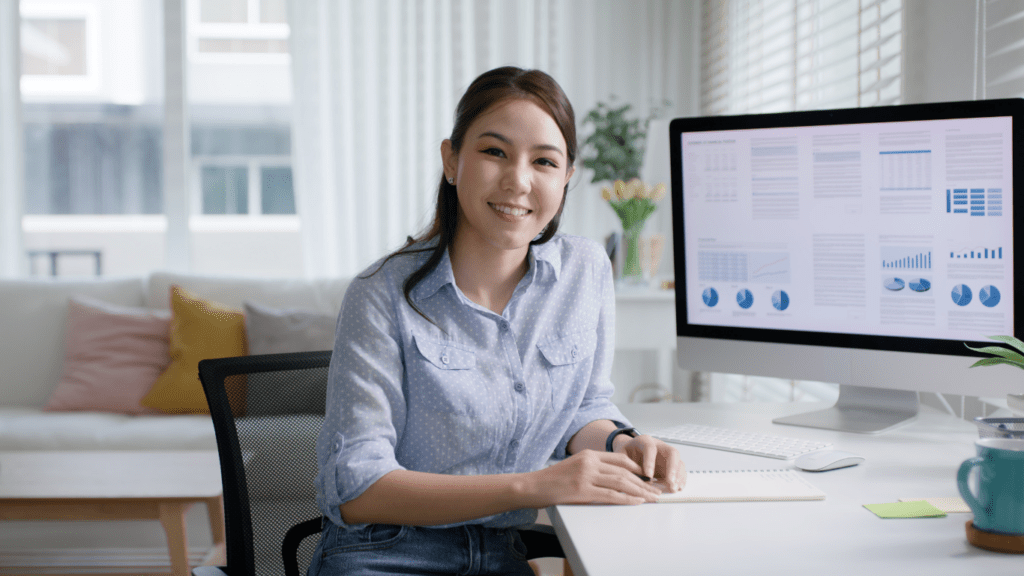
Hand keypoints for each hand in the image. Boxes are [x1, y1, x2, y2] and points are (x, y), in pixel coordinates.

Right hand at [522, 449, 662, 506]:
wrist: (532, 486)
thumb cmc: (552, 480)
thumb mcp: (575, 467)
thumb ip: (593, 468)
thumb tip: (616, 478)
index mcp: (589, 454)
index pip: (620, 459)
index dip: (638, 469)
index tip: (648, 478)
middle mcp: (589, 462)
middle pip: (624, 471)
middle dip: (643, 482)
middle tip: (656, 490)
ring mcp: (586, 476)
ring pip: (621, 482)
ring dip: (639, 491)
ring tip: (651, 498)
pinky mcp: (582, 490)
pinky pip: (610, 495)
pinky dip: (626, 499)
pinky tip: (636, 502)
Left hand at [615, 434, 684, 492]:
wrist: (630, 452)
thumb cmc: (626, 454)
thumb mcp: (621, 456)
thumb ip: (625, 465)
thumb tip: (630, 480)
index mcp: (644, 441)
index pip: (650, 448)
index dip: (650, 462)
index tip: (648, 476)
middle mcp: (659, 446)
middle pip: (672, 453)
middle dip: (672, 468)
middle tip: (670, 482)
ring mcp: (667, 456)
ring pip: (679, 462)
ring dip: (678, 476)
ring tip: (674, 488)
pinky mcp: (671, 466)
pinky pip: (680, 471)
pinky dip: (680, 480)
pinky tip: (677, 488)